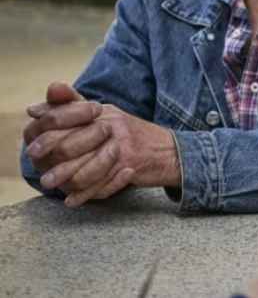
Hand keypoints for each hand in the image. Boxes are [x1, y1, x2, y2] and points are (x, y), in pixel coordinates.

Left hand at [27, 93, 179, 206]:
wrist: (171, 151)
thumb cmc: (133, 136)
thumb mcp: (107, 116)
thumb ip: (72, 108)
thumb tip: (34, 108)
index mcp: (103, 113)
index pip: (68, 118)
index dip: (49, 132)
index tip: (34, 147)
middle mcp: (112, 125)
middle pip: (72, 143)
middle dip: (54, 160)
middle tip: (43, 175)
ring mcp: (122, 146)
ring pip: (86, 166)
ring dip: (67, 179)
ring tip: (53, 187)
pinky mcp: (130, 165)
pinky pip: (103, 182)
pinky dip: (86, 194)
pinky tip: (73, 200)